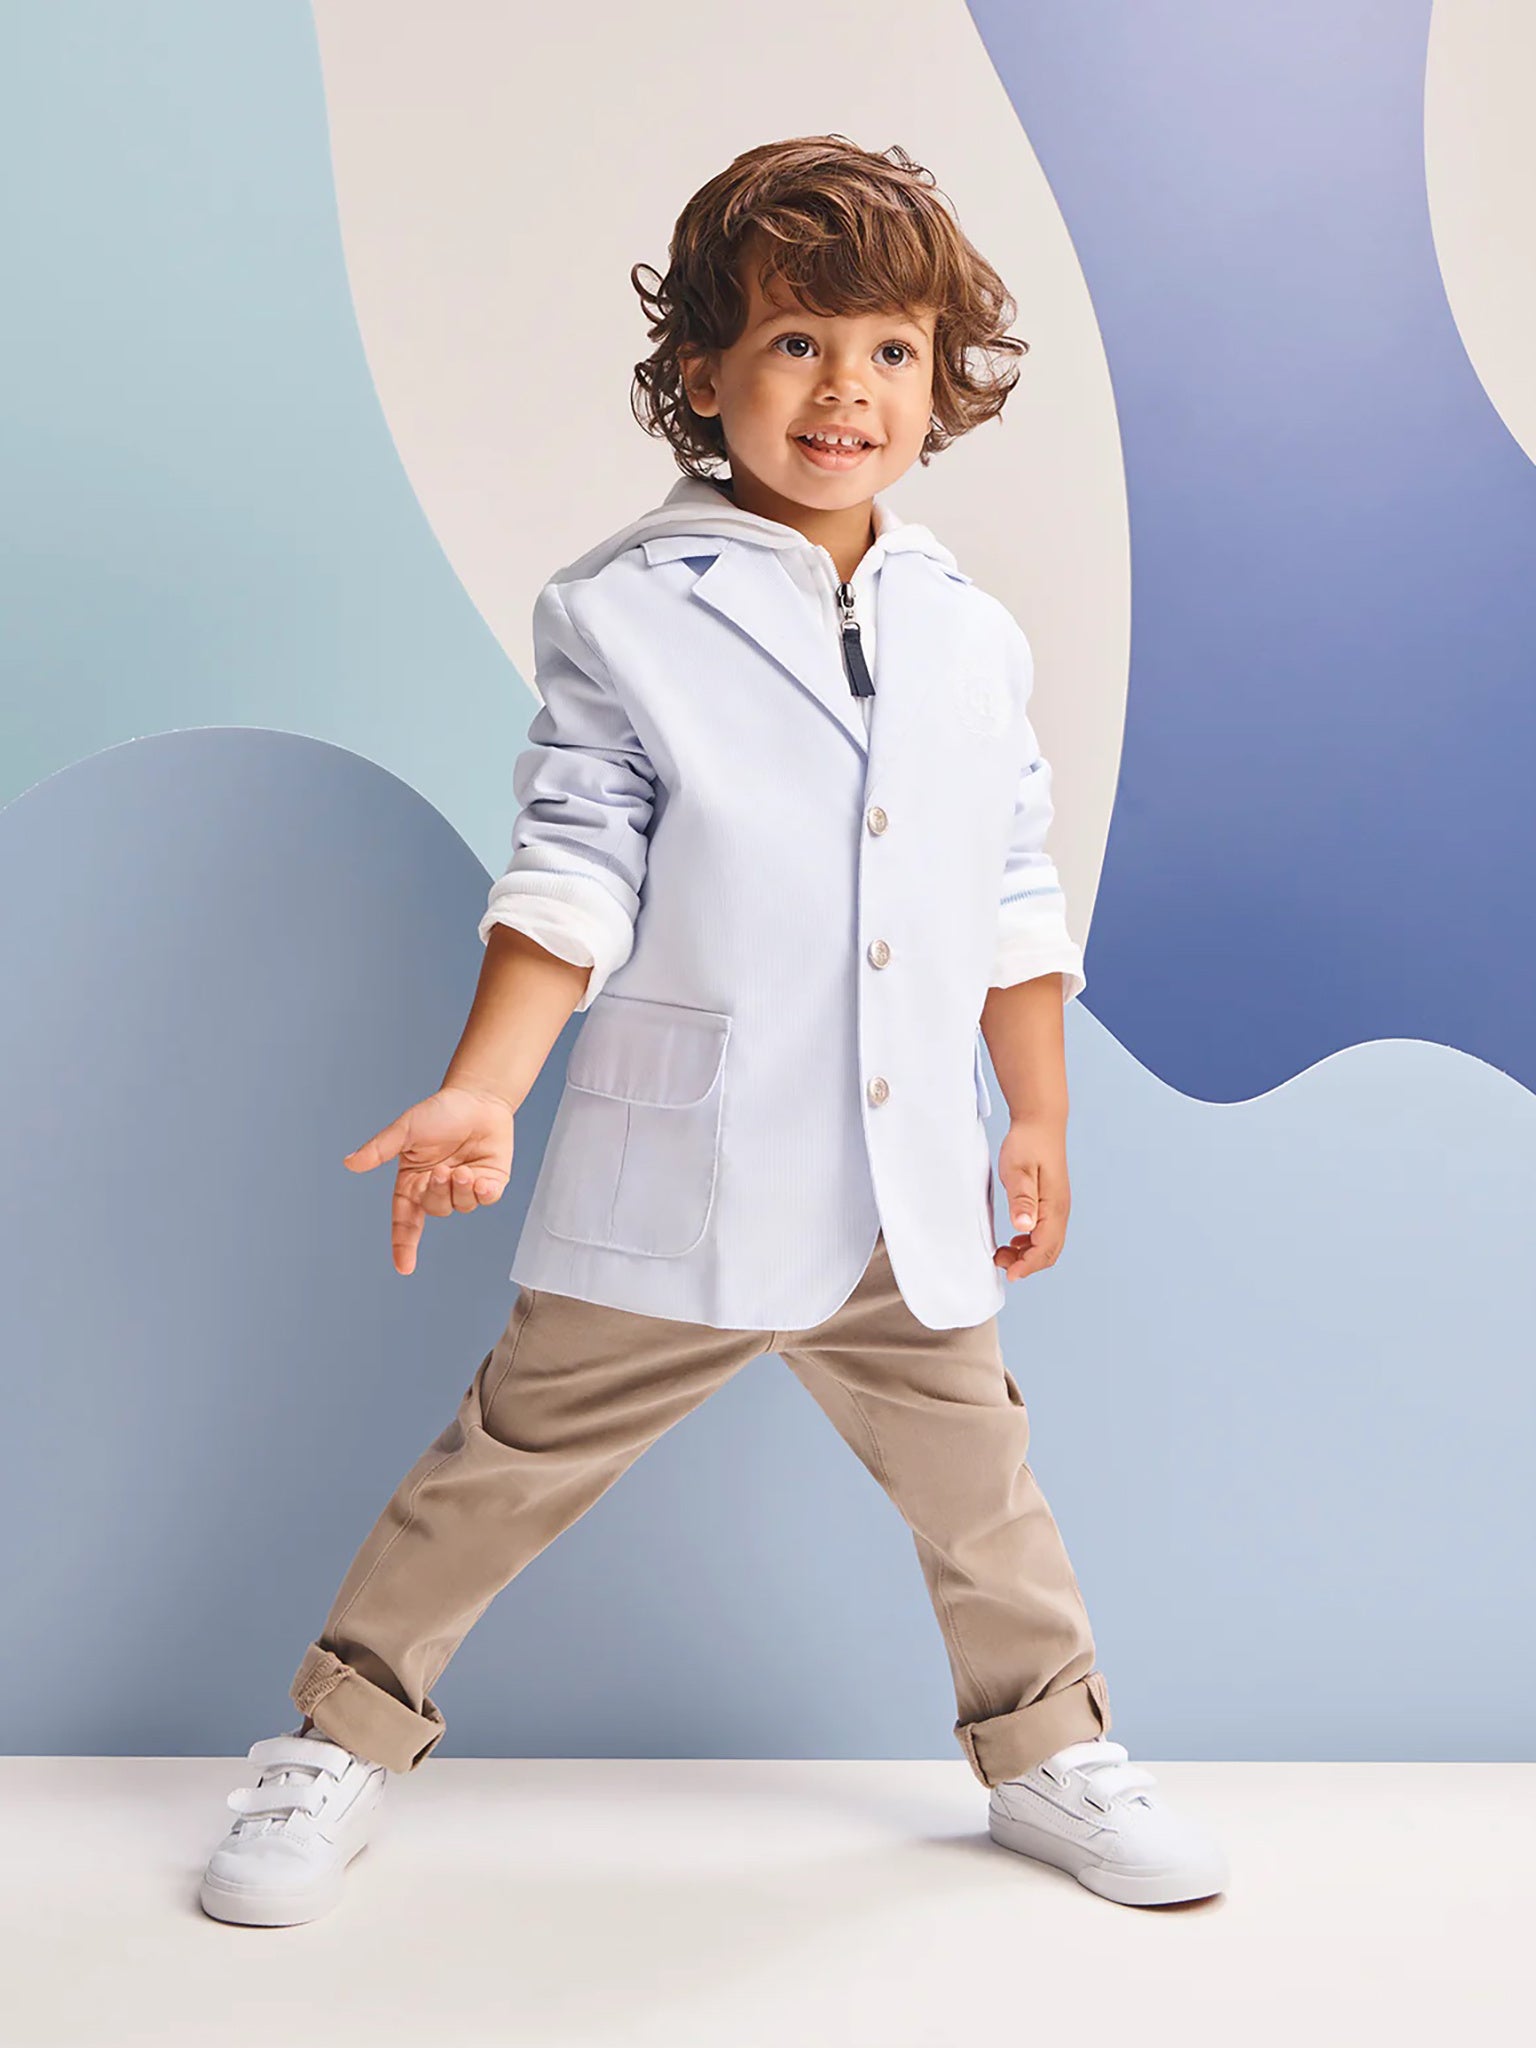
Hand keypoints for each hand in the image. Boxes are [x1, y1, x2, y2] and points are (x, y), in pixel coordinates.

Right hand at [343, 1085, 514, 1275]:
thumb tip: (349, 1164)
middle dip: (438, 1194)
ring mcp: (464, 1187)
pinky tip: (483, 1179)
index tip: (404, 1267)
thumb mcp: (406, 1130)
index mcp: (413, 1181)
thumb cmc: (440, 1111)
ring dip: (461, 1190)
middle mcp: (437, 1188)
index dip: (403, 1244)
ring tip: (462, 1169)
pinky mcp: (490, 1182)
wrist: (477, 1098)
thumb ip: (380, 1149)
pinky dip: (484, 1193)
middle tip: (444, 1170)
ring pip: (462, 1207)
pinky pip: (487, 1200)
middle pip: (436, 1210)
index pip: (405, 1220)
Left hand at [992, 1111, 1069, 1282]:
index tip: (1008, 1273)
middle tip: (1000, 1262)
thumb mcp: (1018, 1170)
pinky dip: (1030, 1244)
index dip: (1027, 1266)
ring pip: (1048, 1245)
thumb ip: (1022, 1199)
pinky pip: (1045, 1233)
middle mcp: (1060, 1211)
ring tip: (1002, 1252)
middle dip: (1027, 1264)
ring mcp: (1058, 1207)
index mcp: (1054, 1207)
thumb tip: (1023, 1227)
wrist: (1040, 1122)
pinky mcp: (1051, 1203)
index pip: (1045, 1249)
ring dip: (1027, 1255)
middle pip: (1049, 1252)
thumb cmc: (1028, 1144)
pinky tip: (1014, 1240)